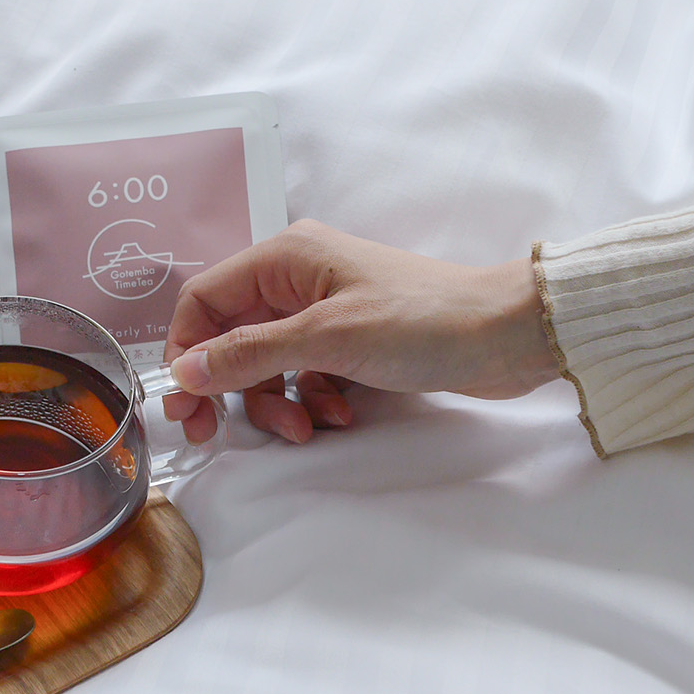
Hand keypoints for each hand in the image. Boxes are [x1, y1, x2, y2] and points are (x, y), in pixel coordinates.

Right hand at [162, 219, 559, 443]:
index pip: (205, 300)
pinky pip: (305, 376)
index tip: (184, 404)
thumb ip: (250, 354)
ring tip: (305, 430)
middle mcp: (298, 280)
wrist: (509, 336)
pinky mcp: (351, 342)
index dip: (186, 351)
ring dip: (276, 402)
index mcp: (285, 258)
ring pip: (267, 365)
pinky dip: (312, 401)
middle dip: (228, 387)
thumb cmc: (422, 322)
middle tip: (213, 434)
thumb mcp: (327, 338)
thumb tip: (185, 371)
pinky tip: (338, 417)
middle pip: (231, 337)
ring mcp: (326, 312)